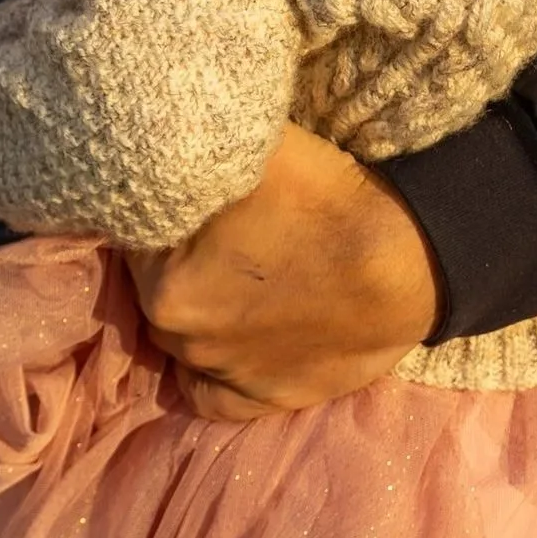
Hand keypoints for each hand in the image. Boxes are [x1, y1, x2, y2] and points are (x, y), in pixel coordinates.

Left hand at [127, 124, 439, 421]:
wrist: (405, 260)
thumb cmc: (322, 197)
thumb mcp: (245, 152)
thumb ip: (186, 154)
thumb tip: (149, 135)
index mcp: (162, 279)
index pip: (131, 235)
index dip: (154, 209)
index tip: (182, 192)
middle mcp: (178, 338)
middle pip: (152, 283)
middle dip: (171, 257)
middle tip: (214, 230)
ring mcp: (220, 375)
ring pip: (179, 334)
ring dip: (195, 305)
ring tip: (236, 272)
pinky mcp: (259, 402)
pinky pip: (208, 393)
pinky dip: (212, 367)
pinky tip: (233, 332)